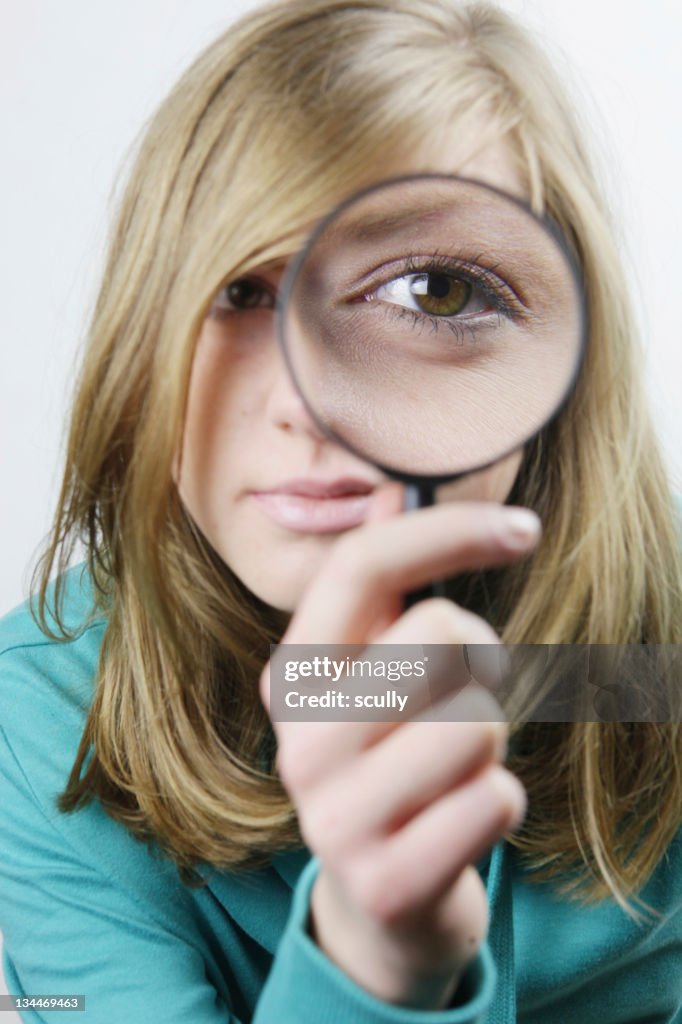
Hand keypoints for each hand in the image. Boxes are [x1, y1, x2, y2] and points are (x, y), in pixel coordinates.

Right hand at [260, 484, 539, 1008]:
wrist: (381, 896)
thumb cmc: (390, 758)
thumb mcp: (372, 672)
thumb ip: (378, 587)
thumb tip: (390, 489)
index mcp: (292, 675)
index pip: (360, 566)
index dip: (447, 530)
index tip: (522, 527)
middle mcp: (299, 742)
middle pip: (440, 633)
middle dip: (480, 660)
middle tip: (462, 695)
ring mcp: (333, 818)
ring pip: (479, 720)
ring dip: (490, 740)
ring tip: (453, 767)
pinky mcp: (386, 882)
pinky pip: (498, 799)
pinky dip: (498, 803)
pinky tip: (456, 823)